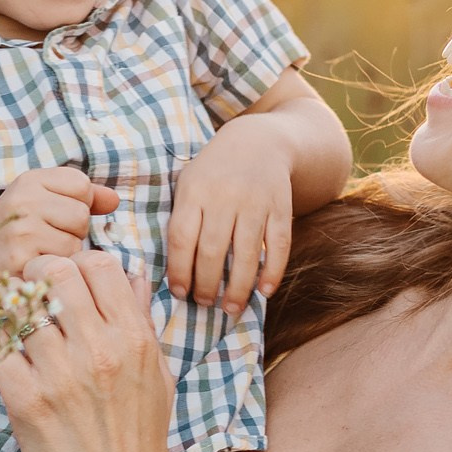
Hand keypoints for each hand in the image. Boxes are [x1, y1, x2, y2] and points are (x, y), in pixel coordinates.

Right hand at [0, 168, 118, 305]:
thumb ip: (81, 196)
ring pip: (74, 243)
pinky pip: (62, 264)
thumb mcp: (43, 200)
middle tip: (48, 237)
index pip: (81, 184)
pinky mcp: (21, 259)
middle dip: (73, 231)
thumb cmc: (17, 227)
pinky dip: (56, 269)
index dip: (79, 203)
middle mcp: (23, 200)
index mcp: (30, 180)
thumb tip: (115, 200)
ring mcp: (21, 231)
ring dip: (66, 253)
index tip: (58, 214)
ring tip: (42, 252)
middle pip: (81, 215)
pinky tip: (37, 266)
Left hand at [0, 250, 175, 451]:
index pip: (100, 265)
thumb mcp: (157, 377)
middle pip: (57, 272)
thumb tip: (134, 272)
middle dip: (39, 272)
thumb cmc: (137, 440)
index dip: (79, 263)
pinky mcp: (24, 400)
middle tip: (32, 288)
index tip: (68, 279)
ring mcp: (60, 375)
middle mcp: (99, 351)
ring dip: (10, 302)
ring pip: (20, 303)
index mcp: (134, 340)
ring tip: (10, 314)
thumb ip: (142, 321)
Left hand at [167, 116, 293, 316]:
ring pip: (246, 253)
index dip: (180, 271)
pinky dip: (273, 272)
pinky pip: (278, 245)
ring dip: (238, 288)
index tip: (179, 293)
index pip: (183, 238)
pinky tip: (264, 292)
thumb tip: (170, 270)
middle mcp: (225, 196)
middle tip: (204, 304)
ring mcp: (256, 202)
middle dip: (207, 284)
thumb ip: (180, 219)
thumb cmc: (214, 172)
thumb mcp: (188, 183)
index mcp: (195, 190)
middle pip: (214, 251)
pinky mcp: (281, 207)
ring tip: (230, 309)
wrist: (259, 142)